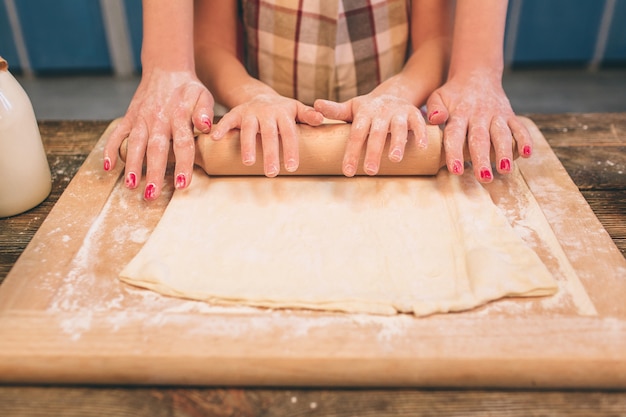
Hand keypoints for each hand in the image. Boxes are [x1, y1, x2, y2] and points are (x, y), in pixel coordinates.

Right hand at [103, 68, 213, 199]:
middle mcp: (158, 119)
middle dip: (153, 172)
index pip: (182, 144)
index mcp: (178, 116)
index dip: (182, 165)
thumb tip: (206, 126)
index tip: (182, 184)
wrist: (165, 69)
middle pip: (156, 149)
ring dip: (132, 165)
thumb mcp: (202, 96)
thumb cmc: (188, 88)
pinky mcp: (129, 117)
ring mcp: (141, 118)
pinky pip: (118, 134)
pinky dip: (111, 149)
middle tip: (151, 194)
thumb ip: (204, 111)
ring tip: (131, 186)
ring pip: (136, 144)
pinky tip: (108, 167)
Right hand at [210, 94, 322, 176]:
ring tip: (248, 163)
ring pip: (248, 129)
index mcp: (283, 113)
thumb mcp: (296, 110)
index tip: (292, 167)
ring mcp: (250, 112)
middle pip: (269, 134)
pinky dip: (221, 128)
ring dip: (247, 145)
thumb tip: (321, 120)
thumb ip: (308, 116)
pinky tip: (214, 139)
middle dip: (270, 153)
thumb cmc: (282, 110)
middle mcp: (266, 112)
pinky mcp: (236, 113)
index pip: (289, 133)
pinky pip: (227, 120)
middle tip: (272, 172)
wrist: (259, 96)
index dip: (290, 149)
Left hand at [314, 94, 426, 176]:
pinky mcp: (413, 113)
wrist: (395, 93)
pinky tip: (421, 148)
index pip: (356, 134)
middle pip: (376, 133)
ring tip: (394, 160)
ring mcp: (398, 112)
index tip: (348, 172)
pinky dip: (421, 134)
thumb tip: (315, 106)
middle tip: (370, 171)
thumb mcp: (352, 108)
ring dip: (397, 143)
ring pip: (398, 128)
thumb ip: (335, 110)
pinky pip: (418, 124)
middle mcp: (381, 111)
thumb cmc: (368, 108)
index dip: (352, 152)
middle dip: (373, 152)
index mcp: (364, 112)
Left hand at [426, 70, 531, 182]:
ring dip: (504, 152)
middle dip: (482, 159)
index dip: (455, 152)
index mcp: (459, 113)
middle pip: (481, 139)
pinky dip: (524, 140)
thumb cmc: (453, 93)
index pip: (455, 134)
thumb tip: (434, 119)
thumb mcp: (438, 96)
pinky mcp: (509, 115)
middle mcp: (479, 114)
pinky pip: (519, 127)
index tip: (455, 170)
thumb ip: (434, 108)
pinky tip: (527, 154)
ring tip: (505, 170)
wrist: (477, 74)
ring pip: (501, 135)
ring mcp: (496, 115)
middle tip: (483, 177)